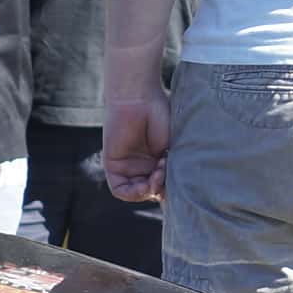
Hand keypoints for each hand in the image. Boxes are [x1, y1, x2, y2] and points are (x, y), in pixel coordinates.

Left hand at [102, 86, 169, 203]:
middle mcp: (143, 165)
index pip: (163, 185)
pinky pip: (120, 189)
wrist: (140, 99)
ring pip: (136, 192)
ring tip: (157, 175)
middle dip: (160, 188)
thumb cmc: (161, 115)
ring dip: (147, 190)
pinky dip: (132, 192)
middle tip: (165, 172)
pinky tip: (144, 184)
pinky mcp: (113, 165)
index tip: (180, 178)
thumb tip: (173, 190)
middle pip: (150, 191)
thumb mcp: (172, 146)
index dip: (171, 188)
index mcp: (158, 160)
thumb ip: (172, 167)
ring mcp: (128, 166)